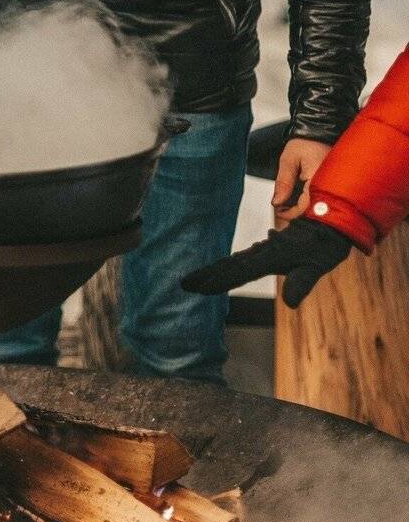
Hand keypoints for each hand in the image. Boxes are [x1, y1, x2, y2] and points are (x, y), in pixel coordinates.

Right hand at [181, 217, 352, 307]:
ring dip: (218, 270)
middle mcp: (265, 253)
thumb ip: (302, 283)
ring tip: (199, 280)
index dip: (216, 279)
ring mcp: (268, 250)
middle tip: (186, 284)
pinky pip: (248, 259)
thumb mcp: (316, 265)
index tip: (194, 286)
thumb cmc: (328, 243)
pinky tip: (231, 268)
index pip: (238, 271)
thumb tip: (290, 304)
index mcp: (270, 257)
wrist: (336, 218)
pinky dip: (234, 265)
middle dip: (209, 275)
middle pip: (231, 266)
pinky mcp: (274, 249)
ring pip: (237, 261)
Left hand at [272, 137, 330, 221]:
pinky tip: (300, 198)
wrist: (320, 132)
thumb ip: (283, 182)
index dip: (291, 213)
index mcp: (317, 179)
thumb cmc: (305, 143)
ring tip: (289, 204)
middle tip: (283, 209)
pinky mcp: (334, 186)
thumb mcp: (288, 160)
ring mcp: (333, 186)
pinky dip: (310, 202)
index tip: (279, 212)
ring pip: (318, 207)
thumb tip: (277, 202)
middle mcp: (329, 185)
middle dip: (298, 213)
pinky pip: (322, 200)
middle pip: (313, 210)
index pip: (306, 206)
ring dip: (304, 208)